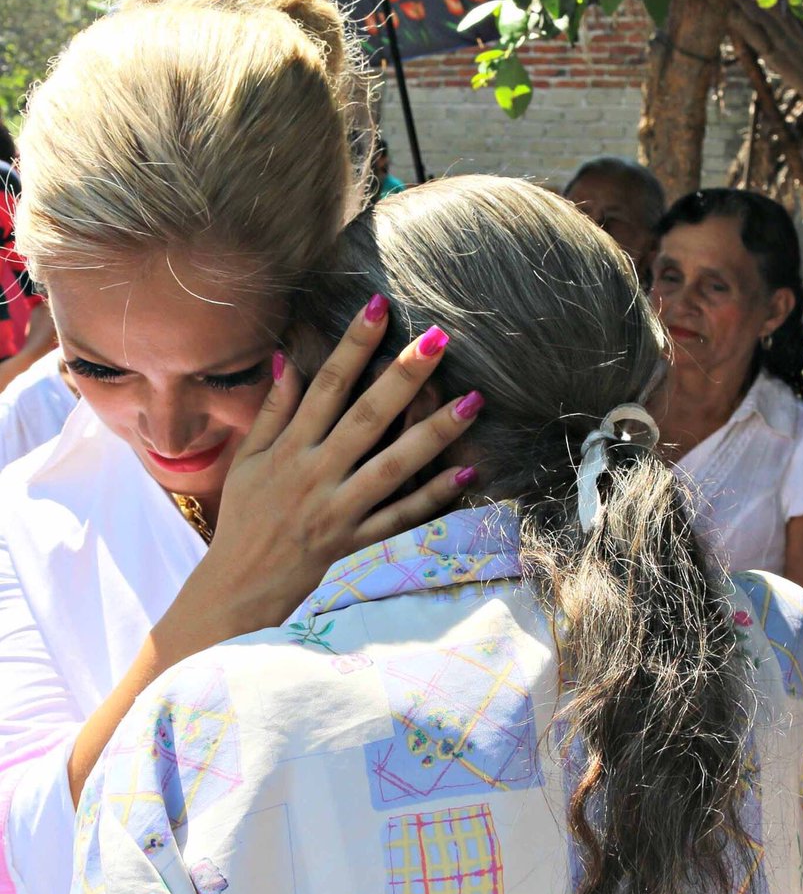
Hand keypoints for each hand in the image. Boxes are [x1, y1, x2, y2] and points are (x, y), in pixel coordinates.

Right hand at [183, 296, 480, 636]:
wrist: (240, 586)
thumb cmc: (245, 518)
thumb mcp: (249, 460)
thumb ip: (273, 410)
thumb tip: (290, 359)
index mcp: (290, 448)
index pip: (327, 386)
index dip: (353, 345)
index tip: (380, 307)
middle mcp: (317, 474)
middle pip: (367, 417)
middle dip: (404, 376)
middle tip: (439, 340)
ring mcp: (339, 509)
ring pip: (393, 465)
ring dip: (435, 433)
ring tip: (472, 402)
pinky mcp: (356, 541)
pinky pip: (400, 518)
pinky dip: (433, 497)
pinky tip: (466, 473)